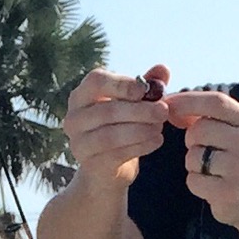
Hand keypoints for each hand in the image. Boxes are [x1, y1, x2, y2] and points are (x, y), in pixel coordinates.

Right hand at [63, 64, 171, 189]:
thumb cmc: (119, 127)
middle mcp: (74, 118)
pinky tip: (157, 140)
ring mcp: (79, 143)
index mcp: (81, 95)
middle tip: (164, 111)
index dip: (122, 84)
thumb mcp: (132, 103)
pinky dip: (141, 146)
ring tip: (160, 127)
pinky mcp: (90, 164)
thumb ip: (145, 85)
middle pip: (107, 110)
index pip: (96, 81)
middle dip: (139, 110)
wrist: (106, 169)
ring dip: (141, 130)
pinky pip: (117, 153)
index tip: (145, 90)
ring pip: (111, 135)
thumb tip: (163, 69)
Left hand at [166, 87, 238, 236]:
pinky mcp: (229, 193)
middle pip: (200, 129)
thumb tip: (169, 105)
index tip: (168, 103)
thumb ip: (206, 115)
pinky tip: (210, 185)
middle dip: (190, 139)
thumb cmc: (236, 159)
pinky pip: (194, 180)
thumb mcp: (231, 131)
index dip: (189, 100)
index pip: (217, 102)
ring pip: (194, 156)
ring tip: (209, 169)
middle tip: (202, 149)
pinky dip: (195, 183)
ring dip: (192, 163)